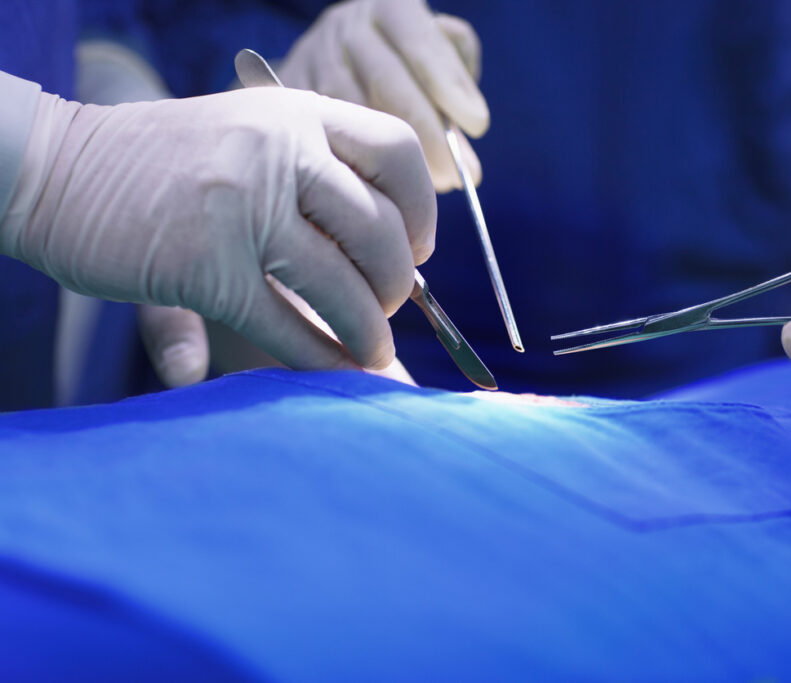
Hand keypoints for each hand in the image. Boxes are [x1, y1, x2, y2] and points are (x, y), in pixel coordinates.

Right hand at [1, 87, 435, 373]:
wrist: (53, 167)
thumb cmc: (161, 163)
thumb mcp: (246, 136)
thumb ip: (316, 180)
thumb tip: (401, 259)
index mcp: (293, 113)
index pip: (398, 150)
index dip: (423, 209)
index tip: (418, 250)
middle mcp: (276, 150)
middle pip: (380, 229)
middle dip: (397, 285)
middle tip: (386, 308)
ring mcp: (240, 207)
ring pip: (342, 284)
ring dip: (368, 331)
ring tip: (370, 352)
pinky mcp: (204, 266)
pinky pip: (286, 324)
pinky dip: (319, 358)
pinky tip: (333, 370)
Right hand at [278, 0, 486, 191]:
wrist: (332, 58)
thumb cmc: (403, 62)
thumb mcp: (436, 51)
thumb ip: (456, 74)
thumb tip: (465, 125)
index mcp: (389, 8)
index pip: (422, 44)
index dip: (451, 84)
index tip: (479, 124)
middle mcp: (347, 29)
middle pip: (389, 83)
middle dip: (428, 137)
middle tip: (457, 176)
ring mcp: (313, 60)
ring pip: (354, 115)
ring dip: (392, 162)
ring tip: (423, 195)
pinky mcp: (289, 95)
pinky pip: (324, 137)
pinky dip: (357, 169)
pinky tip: (381, 195)